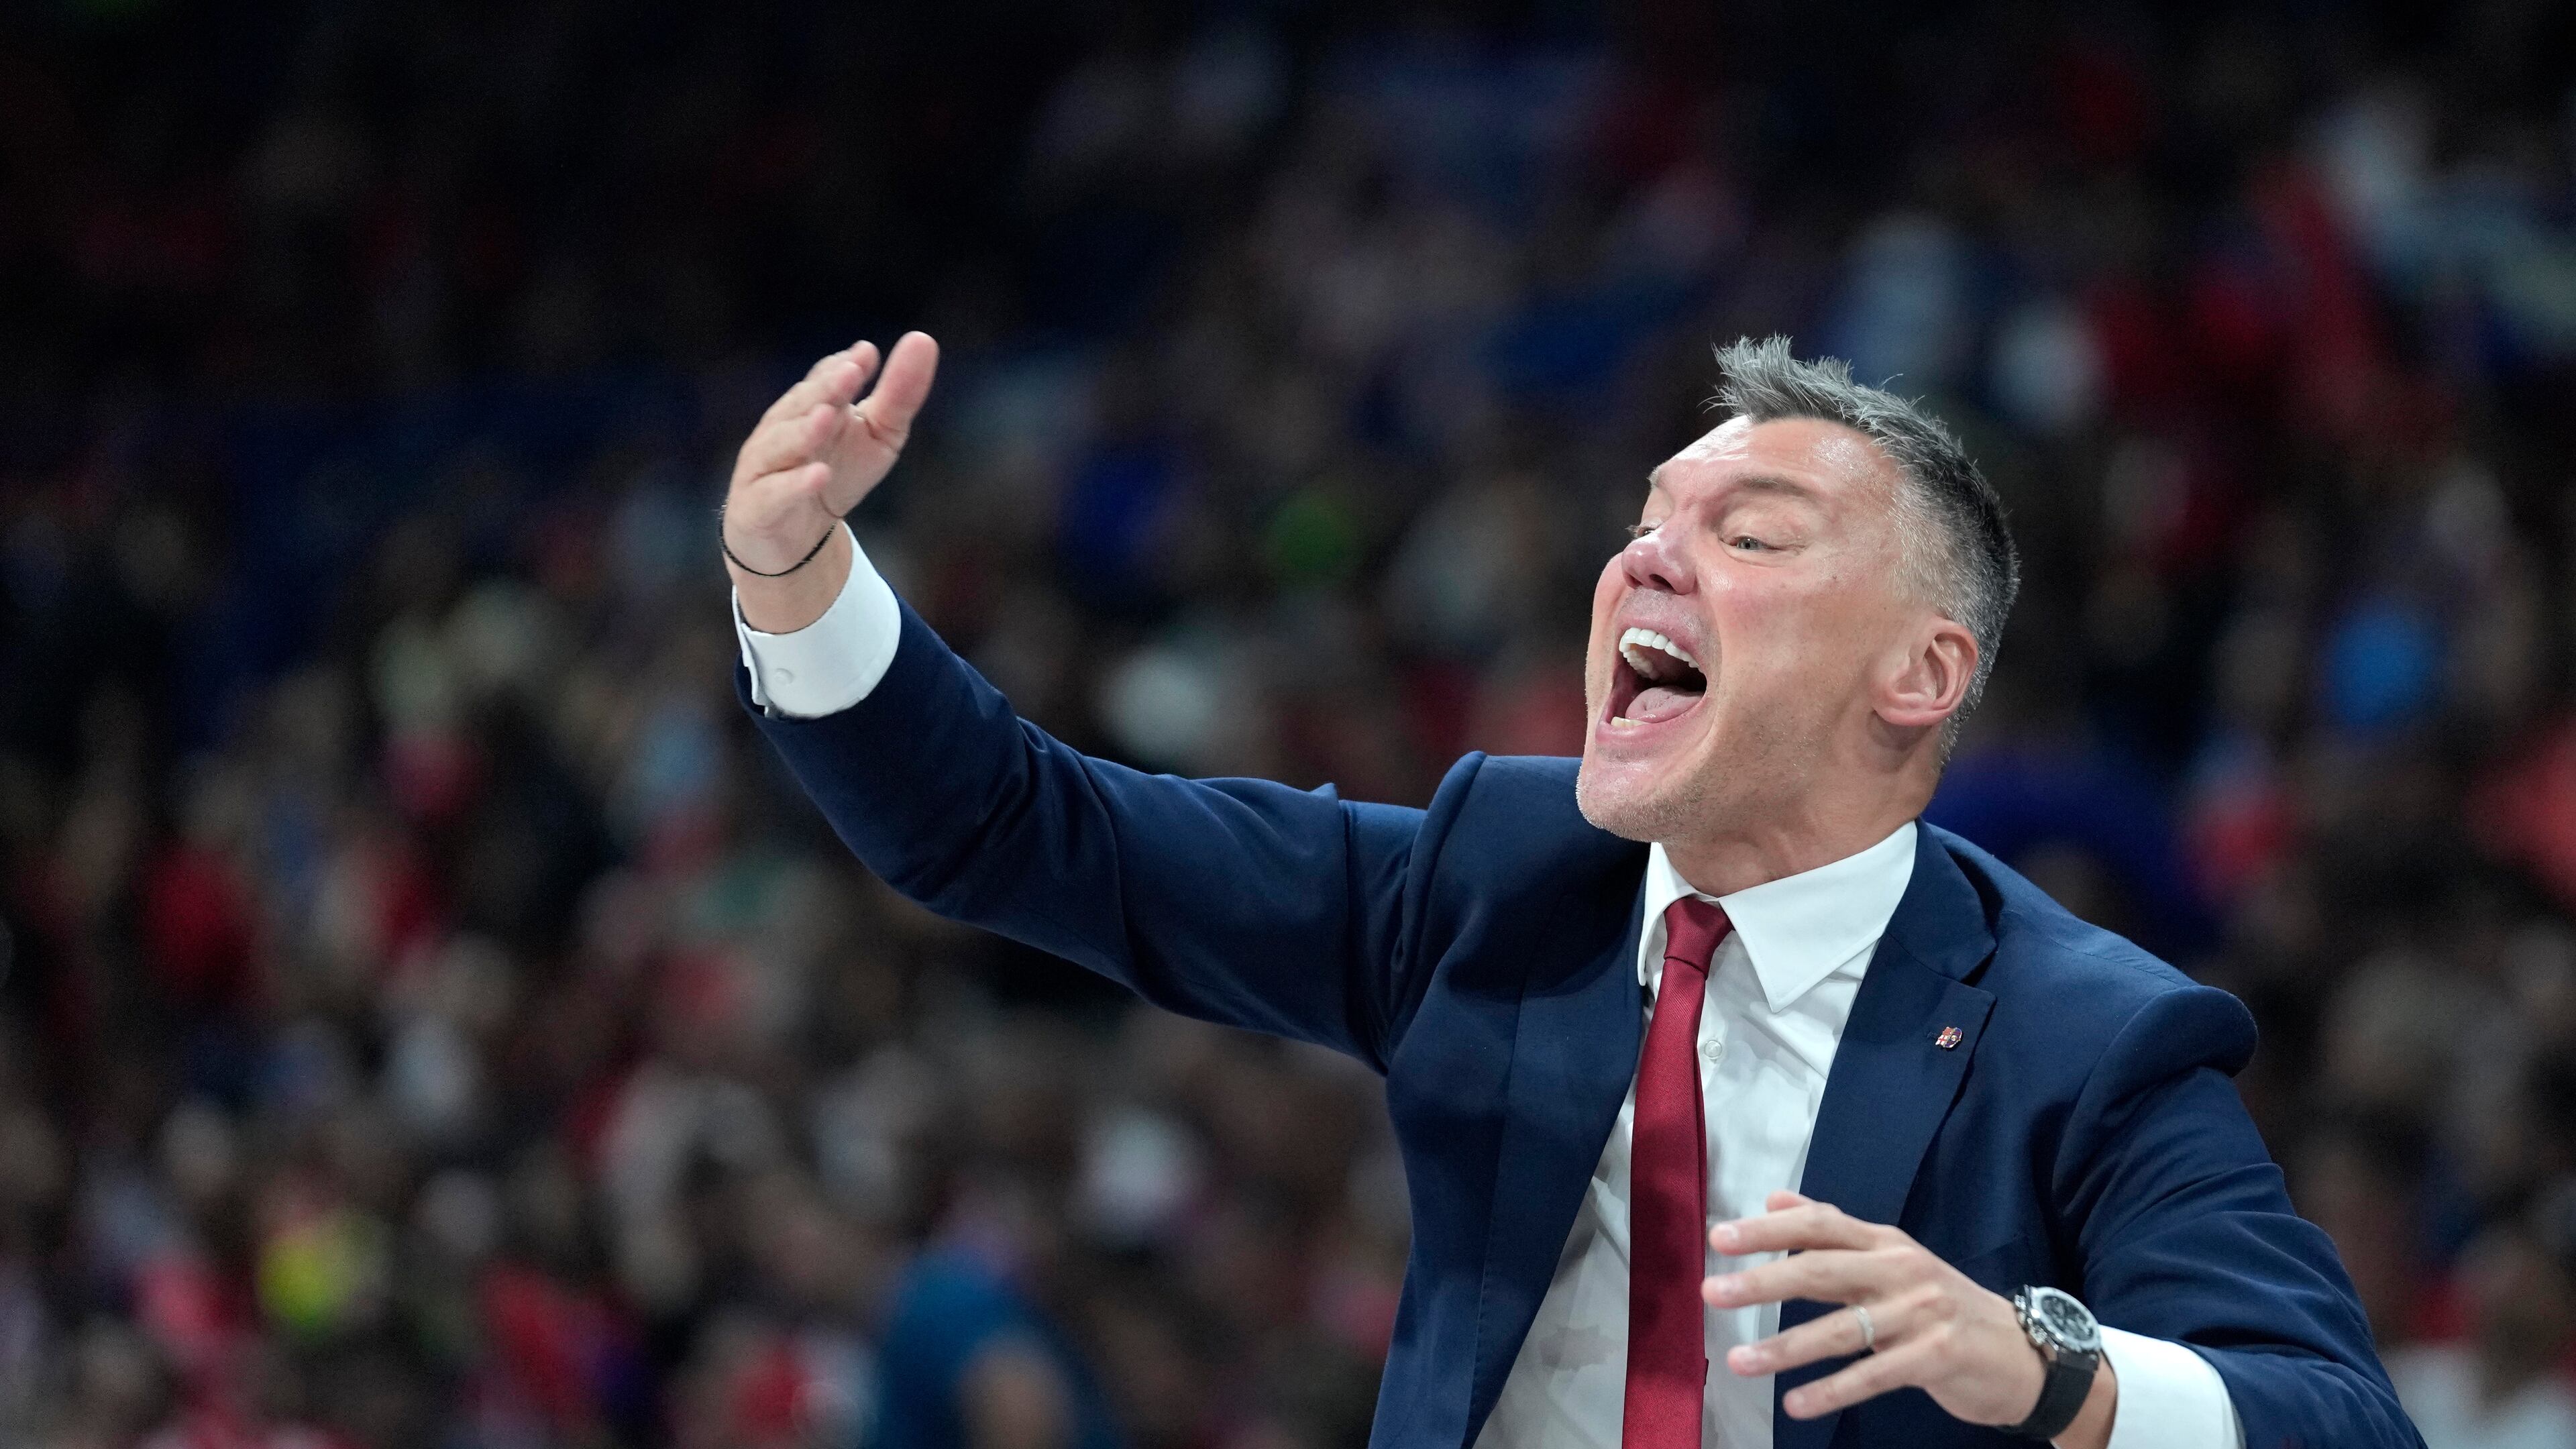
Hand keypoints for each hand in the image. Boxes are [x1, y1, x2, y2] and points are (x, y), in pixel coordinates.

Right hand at [723, 331, 940, 576]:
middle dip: (825, 389)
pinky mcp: (757, 506)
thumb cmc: (838, 475)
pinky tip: (820, 475)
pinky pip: (775, 492)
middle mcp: (782, 429)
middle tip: (850, 373)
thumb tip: (923, 339)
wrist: (795, 540)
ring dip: (805, 430)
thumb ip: (898, 394)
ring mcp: (764, 466)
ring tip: (829, 417)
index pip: (824, 380)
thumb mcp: (879, 436)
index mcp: (810, 406)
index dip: (843, 368)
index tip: (867, 355)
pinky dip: (796, 484)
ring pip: (782, 444)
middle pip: (802, 404)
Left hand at [1704, 1191, 2114, 1445]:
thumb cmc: (1944, 1307)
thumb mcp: (1891, 1259)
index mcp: (1886, 1242)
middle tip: (1714, 1292)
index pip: (1821, 1224)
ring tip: (1740, 1361)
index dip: (1769, 1229)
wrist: (2025, 1353)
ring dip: (1786, 1346)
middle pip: (1823, 1270)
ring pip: (1842, 1329)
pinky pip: (1874, 1375)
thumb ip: (1832, 1232)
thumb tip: (1773, 1199)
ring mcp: (1922, 1313)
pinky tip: (1797, 1403)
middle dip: (1764, 1281)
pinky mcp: (1937, 1357)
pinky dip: (1833, 1390)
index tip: (1720, 1237)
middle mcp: (1902, 1270)